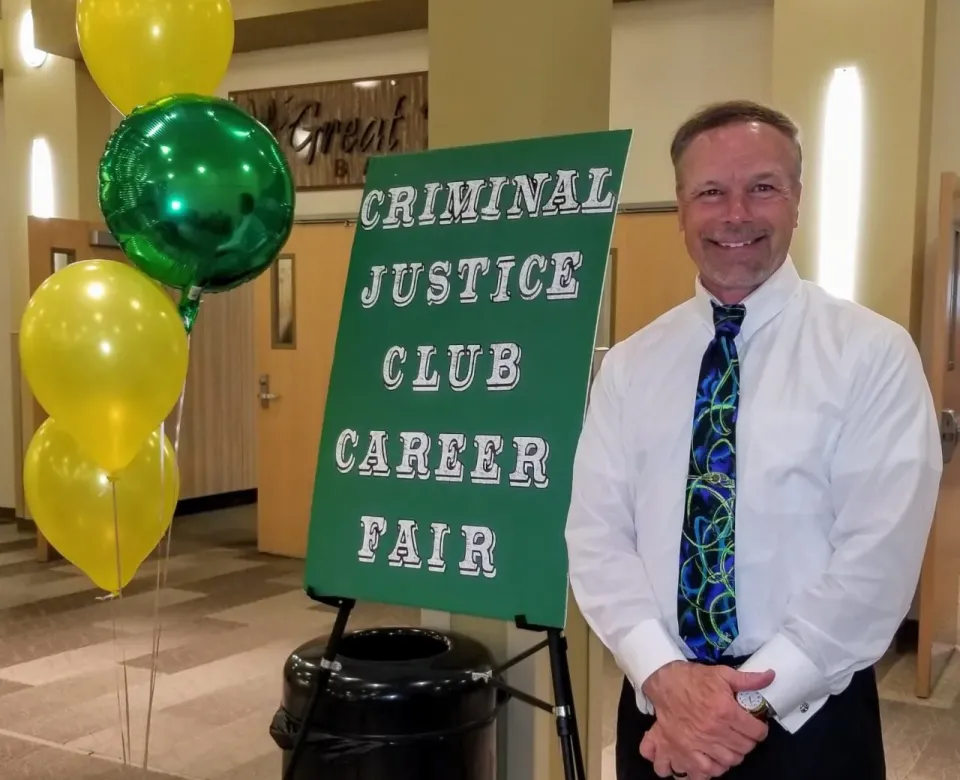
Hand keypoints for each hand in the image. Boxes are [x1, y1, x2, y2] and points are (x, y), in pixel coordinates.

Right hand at [641, 662, 774, 774]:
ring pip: (728, 762)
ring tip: (730, 745)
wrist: (664, 682)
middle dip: (748, 742)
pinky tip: (714, 759)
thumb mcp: (721, 673)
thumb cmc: (694, 678)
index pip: (756, 732)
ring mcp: (698, 744)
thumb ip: (747, 679)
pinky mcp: (684, 751)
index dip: (760, 730)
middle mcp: (714, 731)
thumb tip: (771, 676)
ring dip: (733, 755)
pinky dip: (712, 769)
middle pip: (744, 748)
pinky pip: (704, 772)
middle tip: (743, 734)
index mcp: (725, 711)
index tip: (757, 727)